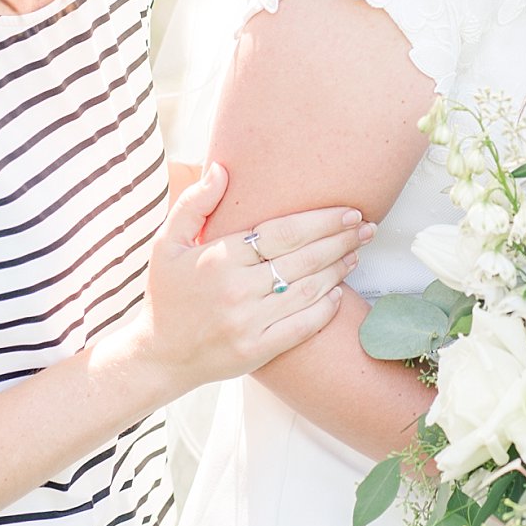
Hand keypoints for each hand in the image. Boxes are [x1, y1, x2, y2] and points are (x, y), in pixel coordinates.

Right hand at [134, 162, 372, 392]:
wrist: (158, 357)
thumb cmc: (166, 295)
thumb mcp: (166, 244)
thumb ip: (193, 204)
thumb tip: (221, 168)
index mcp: (217, 258)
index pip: (282, 233)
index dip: (321, 221)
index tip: (348, 211)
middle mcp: (235, 290)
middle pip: (302, 259)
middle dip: (341, 240)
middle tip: (366, 227)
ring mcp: (248, 323)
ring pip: (307, 290)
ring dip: (338, 269)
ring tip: (357, 253)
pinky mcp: (257, 351)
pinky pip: (302, 327)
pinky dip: (325, 308)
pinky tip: (339, 292)